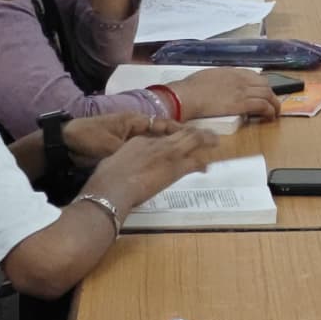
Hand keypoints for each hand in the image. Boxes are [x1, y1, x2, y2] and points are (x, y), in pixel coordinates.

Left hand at [59, 111, 184, 164]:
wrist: (64, 144)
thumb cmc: (88, 139)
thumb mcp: (111, 145)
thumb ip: (132, 152)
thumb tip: (153, 158)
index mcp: (133, 121)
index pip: (163, 124)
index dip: (180, 130)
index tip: (196, 136)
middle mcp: (133, 128)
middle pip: (162, 133)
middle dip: (178, 139)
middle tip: (196, 148)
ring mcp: (127, 139)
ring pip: (154, 144)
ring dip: (167, 150)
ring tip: (184, 159)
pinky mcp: (121, 150)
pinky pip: (143, 152)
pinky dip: (154, 157)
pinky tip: (161, 166)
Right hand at [85, 129, 221, 211]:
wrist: (113, 187)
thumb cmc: (107, 179)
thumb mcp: (113, 162)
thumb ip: (124, 162)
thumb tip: (125, 170)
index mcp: (140, 141)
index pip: (161, 136)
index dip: (172, 137)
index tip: (178, 140)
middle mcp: (156, 143)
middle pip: (180, 132)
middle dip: (195, 132)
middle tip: (206, 134)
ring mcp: (167, 153)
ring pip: (192, 140)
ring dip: (204, 140)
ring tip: (214, 142)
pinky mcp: (174, 168)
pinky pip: (193, 162)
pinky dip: (201, 164)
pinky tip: (206, 167)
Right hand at [171, 66, 281, 120]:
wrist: (188, 96)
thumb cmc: (191, 88)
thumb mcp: (208, 77)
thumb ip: (219, 80)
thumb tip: (220, 86)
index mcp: (232, 71)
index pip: (254, 76)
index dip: (261, 85)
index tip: (262, 92)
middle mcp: (240, 79)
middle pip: (265, 85)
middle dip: (270, 94)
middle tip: (271, 103)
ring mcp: (243, 91)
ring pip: (268, 95)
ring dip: (274, 104)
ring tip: (274, 112)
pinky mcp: (242, 104)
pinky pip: (263, 106)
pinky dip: (270, 111)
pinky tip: (270, 116)